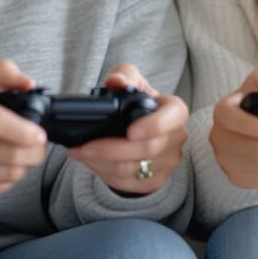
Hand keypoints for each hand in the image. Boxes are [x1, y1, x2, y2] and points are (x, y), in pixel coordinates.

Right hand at [0, 59, 47, 196]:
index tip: (40, 135)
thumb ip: (1, 72)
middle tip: (39, 146)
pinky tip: (6, 166)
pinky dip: (10, 179)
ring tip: (24, 155)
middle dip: (34, 153)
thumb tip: (29, 83)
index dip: (23, 131)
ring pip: (7, 173)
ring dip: (25, 165)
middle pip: (8, 153)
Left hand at [67, 63, 188, 195]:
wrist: (138, 129)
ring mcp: (168, 162)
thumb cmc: (135, 103)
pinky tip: (92, 162)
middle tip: (82, 147)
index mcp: (174, 110)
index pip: (174, 117)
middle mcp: (176, 137)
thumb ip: (123, 75)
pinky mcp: (156, 180)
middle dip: (109, 149)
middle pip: (146, 149)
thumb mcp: (129, 82)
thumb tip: (115, 81)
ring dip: (100, 163)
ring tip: (80, 153)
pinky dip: (104, 173)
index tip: (131, 131)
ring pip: (131, 169)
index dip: (155, 126)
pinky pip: (127, 182)